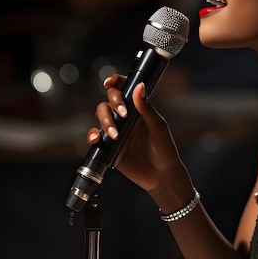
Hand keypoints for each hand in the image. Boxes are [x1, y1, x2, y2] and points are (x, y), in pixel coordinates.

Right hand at [88, 74, 183, 191]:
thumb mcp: (158, 127)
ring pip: (101, 116)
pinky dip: (92, 136)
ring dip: (104, 121)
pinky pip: (95, 137)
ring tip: (115, 134)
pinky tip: (96, 139)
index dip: (115, 82)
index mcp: (138, 108)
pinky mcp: (109, 146)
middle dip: (112, 103)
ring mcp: (116, 131)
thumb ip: (147, 108)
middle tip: (122, 114)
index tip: (110, 83)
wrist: (161, 176)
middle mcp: (125, 117)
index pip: (124, 89)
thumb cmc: (165, 150)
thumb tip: (139, 86)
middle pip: (109, 101)